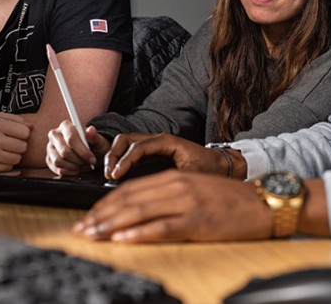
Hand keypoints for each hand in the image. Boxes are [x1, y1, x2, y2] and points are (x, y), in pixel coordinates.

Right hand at [0, 112, 31, 171]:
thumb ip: (15, 119)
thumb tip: (32, 127)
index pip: (25, 132)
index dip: (22, 133)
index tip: (15, 134)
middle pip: (23, 146)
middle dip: (19, 145)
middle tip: (9, 143)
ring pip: (17, 158)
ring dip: (13, 155)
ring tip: (3, 150)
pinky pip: (9, 167)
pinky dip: (6, 164)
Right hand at [46, 120, 110, 175]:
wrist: (89, 152)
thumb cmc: (93, 144)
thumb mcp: (97, 140)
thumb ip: (94, 136)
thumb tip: (91, 130)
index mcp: (66, 126)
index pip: (71, 139)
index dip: (82, 151)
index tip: (92, 158)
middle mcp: (55, 135)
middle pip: (64, 151)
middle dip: (79, 160)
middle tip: (88, 163)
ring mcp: (50, 147)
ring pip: (58, 161)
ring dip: (73, 167)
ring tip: (83, 165)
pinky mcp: (49, 159)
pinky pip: (56, 169)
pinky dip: (69, 172)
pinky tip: (77, 170)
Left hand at [73, 170, 271, 242]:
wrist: (262, 203)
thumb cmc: (231, 200)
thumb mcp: (196, 190)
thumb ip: (169, 195)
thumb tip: (140, 211)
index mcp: (175, 178)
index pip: (131, 189)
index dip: (106, 203)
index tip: (89, 216)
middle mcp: (177, 187)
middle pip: (129, 199)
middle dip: (101, 215)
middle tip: (82, 229)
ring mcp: (187, 203)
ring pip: (140, 212)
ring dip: (112, 225)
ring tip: (93, 235)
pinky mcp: (197, 221)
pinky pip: (162, 227)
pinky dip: (139, 234)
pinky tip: (123, 240)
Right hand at [104, 133, 231, 180]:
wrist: (223, 166)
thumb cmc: (210, 170)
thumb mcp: (193, 176)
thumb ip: (173, 181)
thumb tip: (152, 191)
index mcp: (167, 142)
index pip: (138, 147)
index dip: (124, 161)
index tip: (115, 175)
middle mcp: (159, 140)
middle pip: (126, 139)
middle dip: (113, 155)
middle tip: (107, 173)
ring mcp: (155, 146)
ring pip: (126, 144)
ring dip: (114, 156)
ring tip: (109, 174)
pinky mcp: (153, 154)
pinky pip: (131, 153)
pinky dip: (121, 161)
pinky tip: (117, 175)